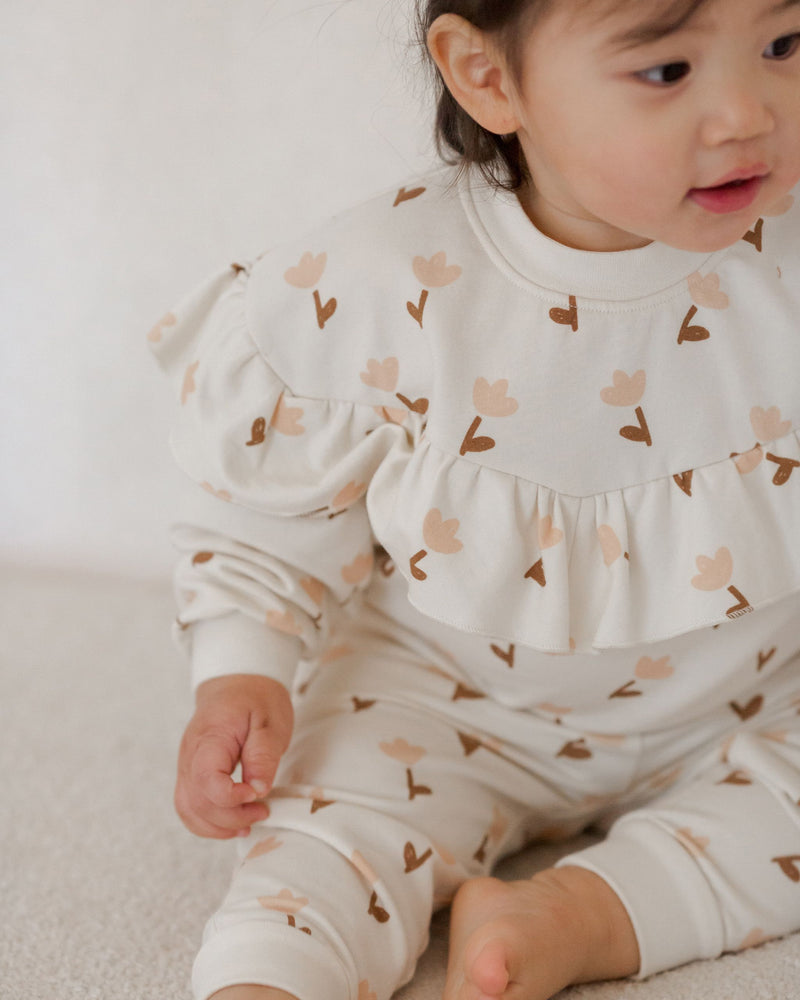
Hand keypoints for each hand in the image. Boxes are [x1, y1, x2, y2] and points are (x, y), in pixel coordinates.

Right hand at [175, 673, 293, 838]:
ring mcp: (186, 765)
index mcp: (210, 737)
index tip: (258, 793)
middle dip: (231, 816)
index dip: (231, 797)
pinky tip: (232, 822)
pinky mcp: (190, 774)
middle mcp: (190, 754)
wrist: (237, 684)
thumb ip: (263, 755)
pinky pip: (189, 806)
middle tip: (263, 810)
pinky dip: (208, 822)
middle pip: (197, 801)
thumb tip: (259, 790)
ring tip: (249, 823)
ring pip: (188, 809)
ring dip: (218, 826)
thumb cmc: (255, 699)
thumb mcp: (269, 721)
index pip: (206, 779)